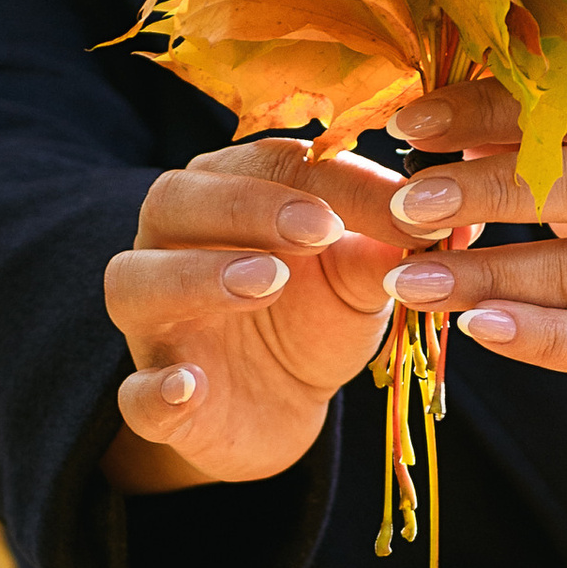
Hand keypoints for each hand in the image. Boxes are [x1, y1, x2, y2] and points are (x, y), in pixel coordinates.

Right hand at [102, 138, 407, 491]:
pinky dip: (154, 391)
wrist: (285, 405)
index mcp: (223, 195)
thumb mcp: (358, 280)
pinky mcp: (156, 400)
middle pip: (176, 201)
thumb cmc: (314, 315)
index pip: (266, 161)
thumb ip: (380, 248)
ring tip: (267, 281)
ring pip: (136, 283)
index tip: (399, 201)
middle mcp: (170, 245)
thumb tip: (431, 216)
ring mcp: (154, 324)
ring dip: (196, 277)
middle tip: (319, 229)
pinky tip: (186, 387)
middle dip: (248, 208)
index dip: (330, 177)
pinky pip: (135, 394)